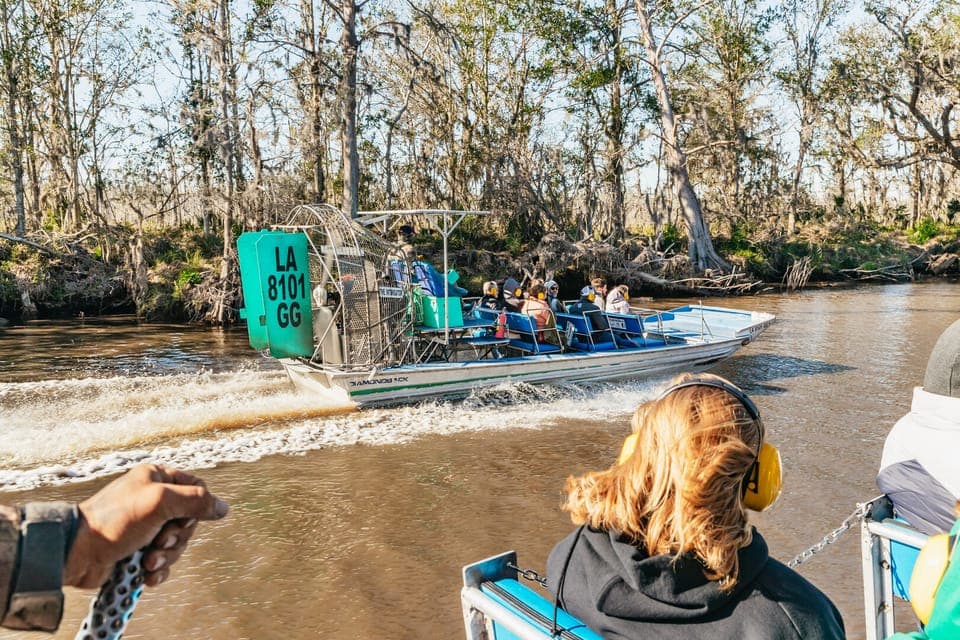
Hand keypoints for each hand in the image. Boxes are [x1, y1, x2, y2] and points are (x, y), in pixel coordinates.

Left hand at [64, 464, 228, 588]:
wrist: (78, 553)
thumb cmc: (115, 520)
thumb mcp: (161, 501)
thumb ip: (196, 500)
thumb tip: (223, 507)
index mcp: (157, 478)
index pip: (197, 489)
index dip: (197, 507)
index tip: (182, 517)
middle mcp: (153, 500)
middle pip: (189, 520)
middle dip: (176, 537)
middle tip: (158, 541)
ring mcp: (146, 526)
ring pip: (177, 543)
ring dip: (166, 556)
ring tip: (147, 560)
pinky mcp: (139, 550)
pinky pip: (164, 561)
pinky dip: (158, 569)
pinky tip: (146, 573)